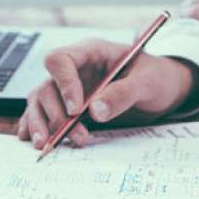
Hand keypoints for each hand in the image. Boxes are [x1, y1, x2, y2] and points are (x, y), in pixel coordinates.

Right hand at [18, 38, 198, 147]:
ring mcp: (69, 88)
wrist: (164, 90)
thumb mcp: (148, 82)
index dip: (64, 84)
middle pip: (47, 86)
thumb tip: (95, 111)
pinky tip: (34, 139)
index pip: (61, 60)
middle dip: (56, 114)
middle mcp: (75, 69)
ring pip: (41, 101)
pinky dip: (36, 126)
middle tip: (76, 136)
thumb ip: (123, 93)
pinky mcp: (69, 106)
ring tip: (46, 145)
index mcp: (91, 52)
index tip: (76, 110)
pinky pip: (44, 113)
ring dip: (42, 123)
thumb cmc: (157, 77)